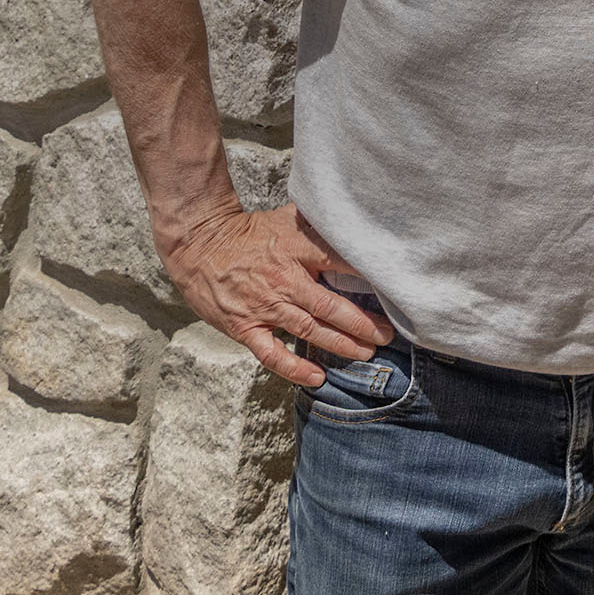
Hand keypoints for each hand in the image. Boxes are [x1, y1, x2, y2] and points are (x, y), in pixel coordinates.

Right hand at [163, 204, 388, 387]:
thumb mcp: (288, 218)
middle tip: (388, 334)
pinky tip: (318, 377)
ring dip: (341, 344)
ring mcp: (264, 306)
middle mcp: (284, 280)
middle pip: (330, 306)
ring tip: (367, 353)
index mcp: (297, 249)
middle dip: (363, 322)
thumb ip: (320, 222)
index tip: (394, 288)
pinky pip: (272, 354)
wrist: (199, 245)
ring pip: (309, 331)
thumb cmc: (249, 232)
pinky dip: (295, 368)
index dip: (369, 276)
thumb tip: (355, 216)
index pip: (341, 263)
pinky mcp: (244, 327)